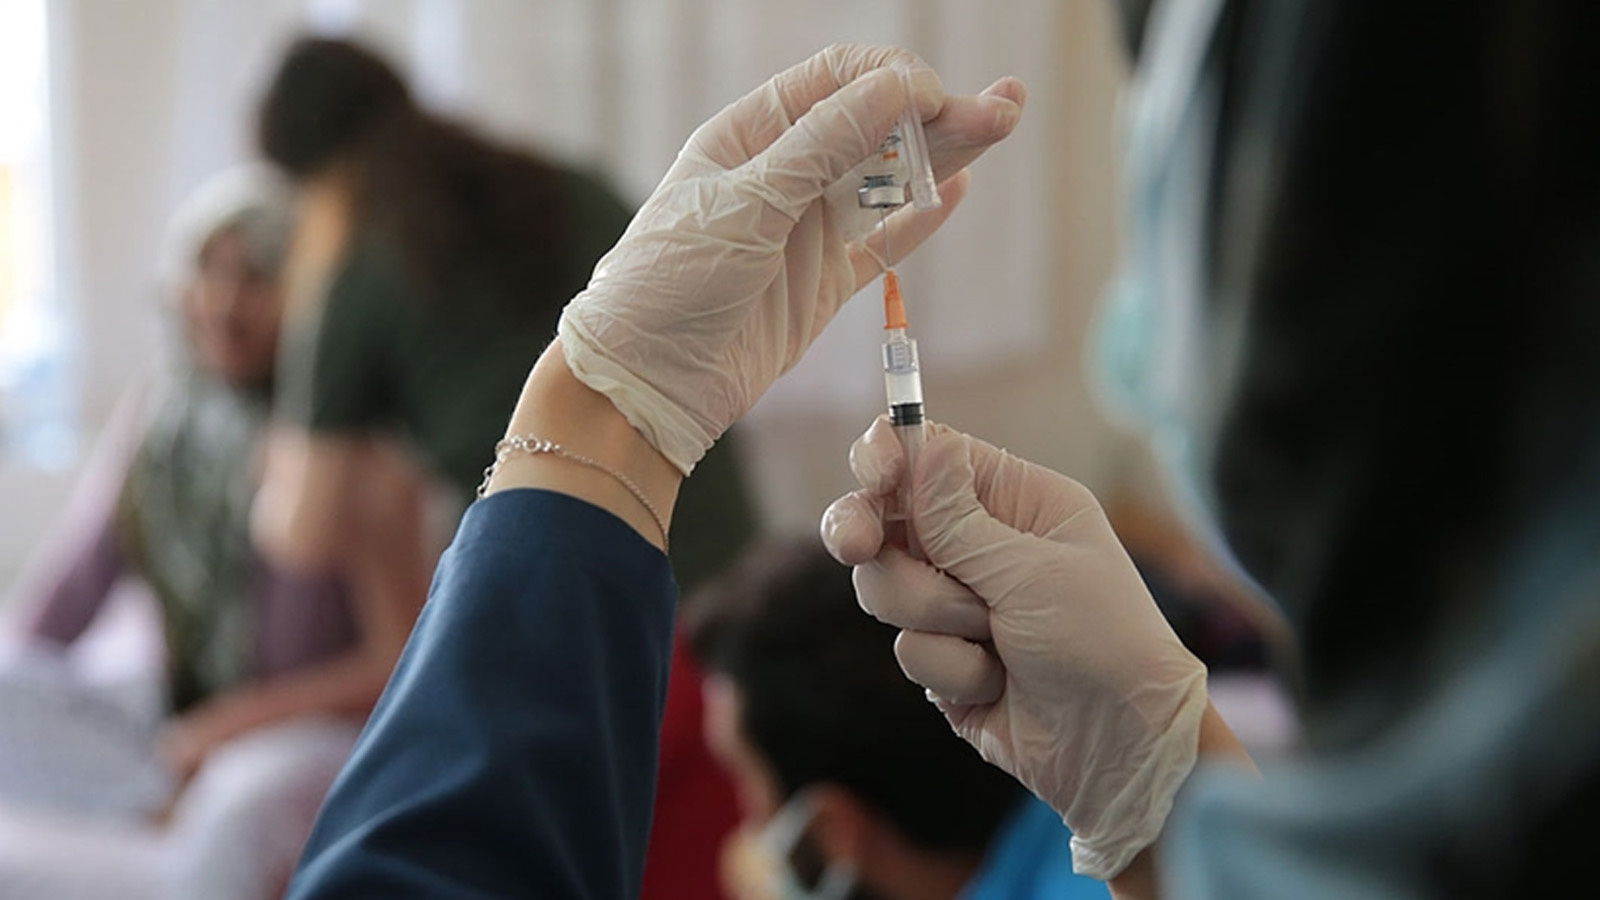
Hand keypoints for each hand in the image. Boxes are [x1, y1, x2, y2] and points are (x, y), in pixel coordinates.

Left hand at [558, 44, 1024, 473]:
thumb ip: (823, 146)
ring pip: (887, 181)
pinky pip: (883, 242)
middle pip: (874, 127)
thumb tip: (897, 86)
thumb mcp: (746, 204)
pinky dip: (921, 218)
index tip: (933, 96)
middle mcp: (781, 175)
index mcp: (749, 137)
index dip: (890, 80)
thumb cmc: (671, 282)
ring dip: (942, 154)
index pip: (835, 82)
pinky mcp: (821, 284)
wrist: (648, 383)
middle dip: (938, 112)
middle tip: (1006, 104)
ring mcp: (805, 231)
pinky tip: (959, 185)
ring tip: (1002, 125)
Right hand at [820, 418, 1208, 878]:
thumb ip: (957, 519)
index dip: (890, 458)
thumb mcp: (1032, 571)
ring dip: (934, 615)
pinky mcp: (943, 658)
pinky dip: (952, 667)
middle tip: (855, 546)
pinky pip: (907, 648)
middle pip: (885, 518)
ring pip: (886, 586)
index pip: (933, 457)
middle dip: (869, 536)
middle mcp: (981, 544)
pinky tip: (997, 682)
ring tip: (993, 637)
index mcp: (1017, 501)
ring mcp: (957, 603)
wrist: (1118, 744)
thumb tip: (920, 442)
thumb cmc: (1101, 641)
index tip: (872, 476)